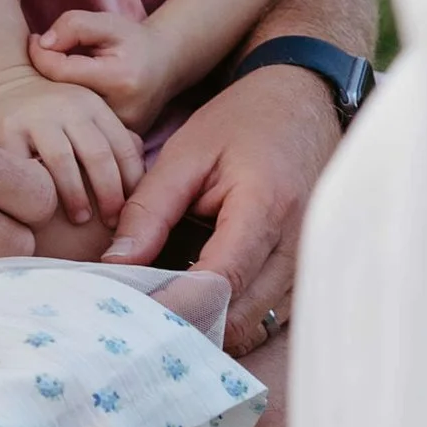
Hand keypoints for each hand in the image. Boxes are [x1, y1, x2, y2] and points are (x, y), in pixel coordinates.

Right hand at [0, 65, 142, 229]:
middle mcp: (68, 107)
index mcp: (93, 107)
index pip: (124, 148)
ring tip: (81, 219)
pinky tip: (43, 208)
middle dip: (109, 193)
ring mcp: (36, 117)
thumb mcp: (85, 117)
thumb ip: (111, 142)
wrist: (0, 85)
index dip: (133, 183)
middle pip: (98, 155)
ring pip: (63, 161)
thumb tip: (138, 187)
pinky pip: (24, 166)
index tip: (133, 210)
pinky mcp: (7, 129)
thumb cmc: (50, 115)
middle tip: (112, 222)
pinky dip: (36, 189)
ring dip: (75, 195)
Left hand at [29, 7, 175, 134]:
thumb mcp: (107, 22)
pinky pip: (82, 132)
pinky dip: (68, 115)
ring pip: (68, 120)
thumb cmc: (132, 42)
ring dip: (54, 100)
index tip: (35, 41)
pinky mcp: (118, 144)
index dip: (39, 54)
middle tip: (42, 61)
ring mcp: (120, 133)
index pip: (60, 72)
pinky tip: (68, 99)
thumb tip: (42, 44)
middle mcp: (122, 112)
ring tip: (55, 80)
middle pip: (60, 100)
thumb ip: (74, 25)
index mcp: (118, 80)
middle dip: (43, 79)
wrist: (165, 66)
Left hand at [98, 61, 343, 351]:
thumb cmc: (242, 121)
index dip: (175, 306)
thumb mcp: (186, 154)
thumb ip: (150, 210)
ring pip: (257, 326)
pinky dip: (236, 316)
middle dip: (189, 325)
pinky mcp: (311, 269)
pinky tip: (205, 298)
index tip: (132, 315)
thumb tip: (114, 264)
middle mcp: (298, 242)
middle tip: (141, 318)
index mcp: (264, 206)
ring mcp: (312, 261)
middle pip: (240, 318)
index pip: (219, 281)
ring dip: (213, 326)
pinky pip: (273, 316)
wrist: (303, 100)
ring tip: (169, 308)